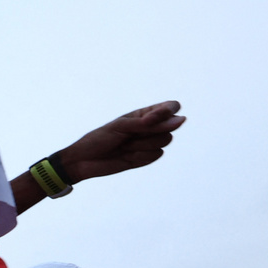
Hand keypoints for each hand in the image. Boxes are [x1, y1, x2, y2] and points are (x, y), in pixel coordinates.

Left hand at [56, 101, 184, 182]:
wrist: (84, 161)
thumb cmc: (99, 139)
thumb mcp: (123, 126)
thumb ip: (151, 123)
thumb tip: (182, 120)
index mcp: (145, 114)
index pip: (172, 107)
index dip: (168, 113)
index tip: (149, 120)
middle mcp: (151, 127)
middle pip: (170, 127)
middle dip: (149, 133)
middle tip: (127, 136)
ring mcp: (149, 143)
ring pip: (165, 141)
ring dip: (143, 145)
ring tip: (124, 146)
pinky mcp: (146, 157)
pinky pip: (157, 155)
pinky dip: (141, 156)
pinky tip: (126, 156)